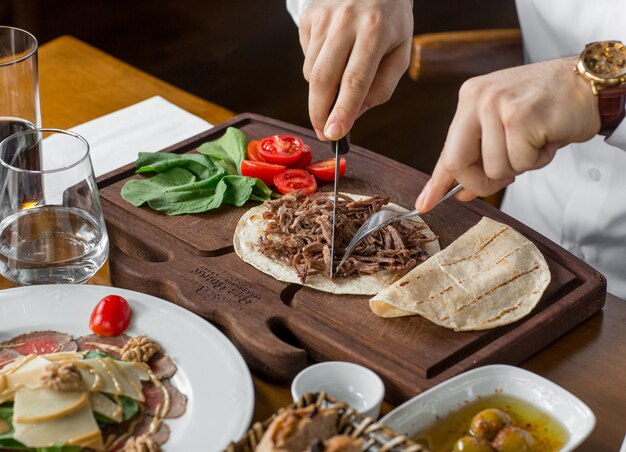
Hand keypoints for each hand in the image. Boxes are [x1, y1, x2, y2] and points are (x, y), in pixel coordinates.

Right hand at [298, 0, 412, 140]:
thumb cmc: (390, 23)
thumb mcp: (400, 53)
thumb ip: (381, 88)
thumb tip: (353, 116)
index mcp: (375, 31)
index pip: (355, 80)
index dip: (342, 112)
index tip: (333, 135)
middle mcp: (346, 21)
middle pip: (323, 79)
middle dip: (318, 113)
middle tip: (323, 132)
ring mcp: (324, 17)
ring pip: (311, 72)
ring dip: (321, 90)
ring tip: (340, 79)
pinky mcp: (308, 17)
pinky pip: (306, 57)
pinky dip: (317, 67)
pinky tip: (334, 54)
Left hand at [415, 57, 600, 211]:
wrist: (591, 82)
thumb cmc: (548, 107)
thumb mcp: (504, 126)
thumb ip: (481, 155)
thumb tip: (461, 192)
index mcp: (470, 99)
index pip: (447, 150)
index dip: (437, 182)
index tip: (424, 204)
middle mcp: (478, 99)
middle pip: (458, 163)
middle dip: (481, 182)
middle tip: (507, 176)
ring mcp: (497, 106)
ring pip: (495, 168)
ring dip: (522, 165)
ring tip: (537, 139)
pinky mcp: (519, 117)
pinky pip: (521, 162)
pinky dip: (539, 159)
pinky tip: (548, 137)